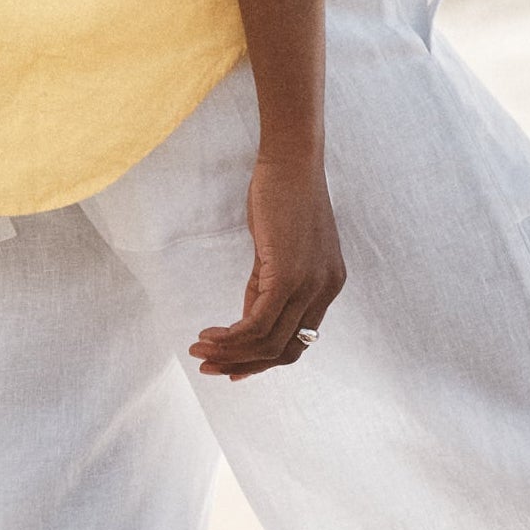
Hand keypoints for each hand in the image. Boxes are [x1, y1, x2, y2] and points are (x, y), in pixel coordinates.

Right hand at [188, 149, 345, 381]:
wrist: (290, 160)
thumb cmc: (282, 194)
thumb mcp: (277, 248)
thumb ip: (267, 284)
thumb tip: (247, 320)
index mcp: (328, 285)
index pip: (298, 341)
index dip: (265, 361)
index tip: (234, 369)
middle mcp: (325, 291)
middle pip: (286, 350)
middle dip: (244, 365)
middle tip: (210, 368)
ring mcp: (310, 285)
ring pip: (269, 343)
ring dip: (230, 352)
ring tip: (201, 350)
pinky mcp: (290, 276)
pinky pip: (258, 322)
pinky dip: (232, 336)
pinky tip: (210, 334)